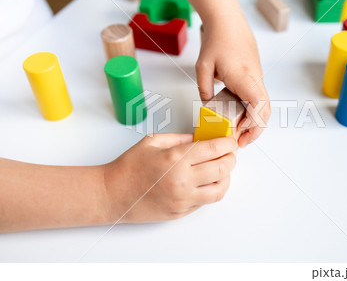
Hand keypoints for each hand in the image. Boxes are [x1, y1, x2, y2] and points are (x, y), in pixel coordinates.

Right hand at [103, 133, 236, 222]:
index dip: (227, 142)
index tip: (230, 140)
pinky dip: (213, 190)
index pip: (214, 148)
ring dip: (226, 177)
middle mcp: (182, 180)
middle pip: (223, 168)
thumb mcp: (153, 141)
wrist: (113, 194)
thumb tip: (201, 137)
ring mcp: (183, 199)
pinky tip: (208, 181)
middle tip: (229, 153)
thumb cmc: (129, 166)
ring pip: (220, 189)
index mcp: (175, 158)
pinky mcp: (181, 212)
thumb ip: (180, 138)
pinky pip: (206, 201)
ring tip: (221, 169)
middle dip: (231, 157)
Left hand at [196, 17, 270, 147]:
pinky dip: (252, 111)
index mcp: (244, 76)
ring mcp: (257, 77)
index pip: (258, 105)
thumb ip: (205, 90)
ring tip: (240, 133)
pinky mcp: (254, 76)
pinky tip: (239, 116)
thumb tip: (209, 107)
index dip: (252, 122)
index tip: (240, 132)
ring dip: (255, 121)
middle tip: (241, 142)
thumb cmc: (217, 39)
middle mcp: (255, 78)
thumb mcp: (203, 66)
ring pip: (263, 105)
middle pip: (265, 110)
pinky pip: (257, 97)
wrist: (228, 20)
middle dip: (256, 129)